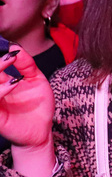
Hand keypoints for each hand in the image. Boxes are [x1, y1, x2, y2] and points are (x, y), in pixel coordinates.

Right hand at [0, 47, 56, 176]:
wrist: (43, 129)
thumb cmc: (38, 105)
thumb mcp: (36, 80)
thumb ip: (27, 64)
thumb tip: (16, 47)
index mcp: (0, 83)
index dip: (0, 57)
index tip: (10, 49)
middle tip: (10, 56)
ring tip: (11, 65)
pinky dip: (0, 91)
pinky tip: (12, 84)